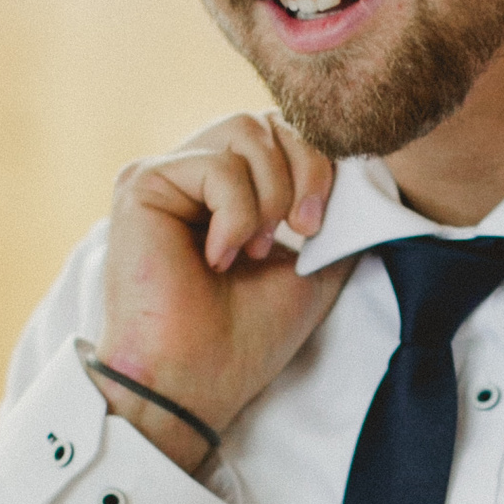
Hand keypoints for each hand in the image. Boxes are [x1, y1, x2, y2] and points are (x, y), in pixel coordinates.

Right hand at [98, 114, 351, 468]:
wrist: (196, 382)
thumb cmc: (246, 337)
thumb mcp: (315, 268)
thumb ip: (334, 215)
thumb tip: (362, 166)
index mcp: (229, 191)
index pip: (282, 134)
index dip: (317, 165)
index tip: (318, 228)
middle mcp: (193, 175)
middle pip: (266, 121)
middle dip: (304, 171)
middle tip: (303, 231)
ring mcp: (166, 176)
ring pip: (244, 132)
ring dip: (270, 195)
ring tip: (255, 250)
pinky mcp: (142, 184)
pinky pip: (216, 166)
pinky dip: (237, 216)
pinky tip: (218, 259)